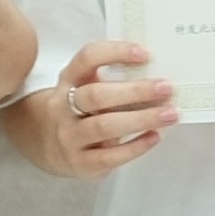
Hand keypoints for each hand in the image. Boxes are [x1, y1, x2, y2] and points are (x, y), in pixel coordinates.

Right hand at [35, 37, 176, 174]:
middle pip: (97, 95)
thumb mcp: (84, 87)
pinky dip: (136, 146)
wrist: (44, 145)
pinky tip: (154, 137)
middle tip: (166, 88)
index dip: (115, 52)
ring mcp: (69, 137)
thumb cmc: (78, 109)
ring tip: (169, 114)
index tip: (145, 53)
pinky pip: (110, 156)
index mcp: (69, 79)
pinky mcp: (80, 163)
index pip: (87, 58)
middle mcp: (63, 107)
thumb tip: (156, 77)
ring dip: (141, 119)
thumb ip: (111, 80)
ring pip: (104, 126)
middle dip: (135, 91)